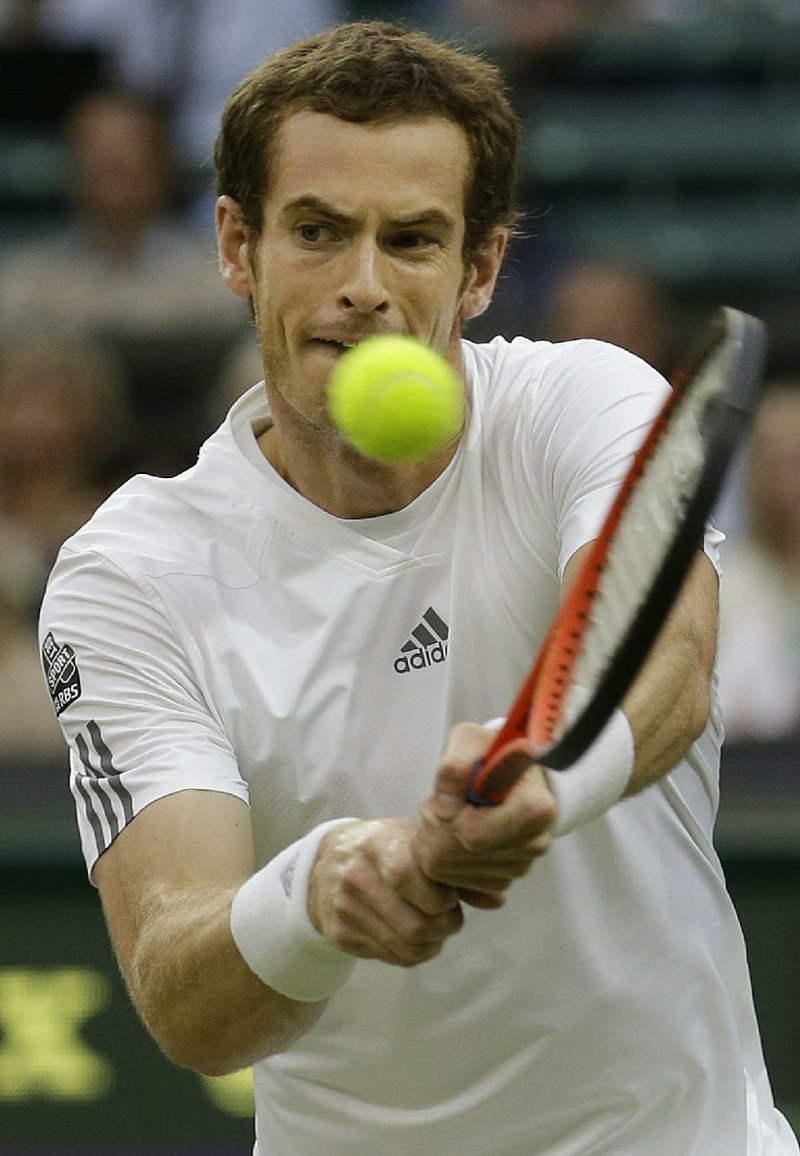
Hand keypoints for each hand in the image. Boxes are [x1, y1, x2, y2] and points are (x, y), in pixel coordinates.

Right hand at [307, 818, 464, 967]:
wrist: (327, 862)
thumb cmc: (383, 847)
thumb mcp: (415, 843)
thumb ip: (455, 870)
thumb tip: (498, 900)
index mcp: (379, 846)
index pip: (411, 878)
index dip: (441, 895)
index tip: (449, 893)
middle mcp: (357, 878)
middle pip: (417, 925)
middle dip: (445, 926)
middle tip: (448, 915)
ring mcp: (346, 909)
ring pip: (408, 948)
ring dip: (433, 943)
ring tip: (434, 925)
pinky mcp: (341, 936)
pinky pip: (393, 958)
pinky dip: (414, 952)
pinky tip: (413, 934)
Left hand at [412, 723, 555, 905]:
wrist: (506, 777)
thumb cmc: (490, 757)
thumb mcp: (470, 741)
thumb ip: (457, 759)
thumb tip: (450, 791)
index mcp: (536, 808)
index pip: (475, 834)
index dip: (450, 817)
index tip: (445, 798)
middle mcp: (534, 843)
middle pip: (461, 853)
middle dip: (437, 830)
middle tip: (437, 805)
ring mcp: (519, 866)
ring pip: (454, 869)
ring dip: (438, 843)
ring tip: (448, 815)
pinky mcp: (502, 880)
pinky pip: (458, 880)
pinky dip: (446, 860)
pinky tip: (453, 834)